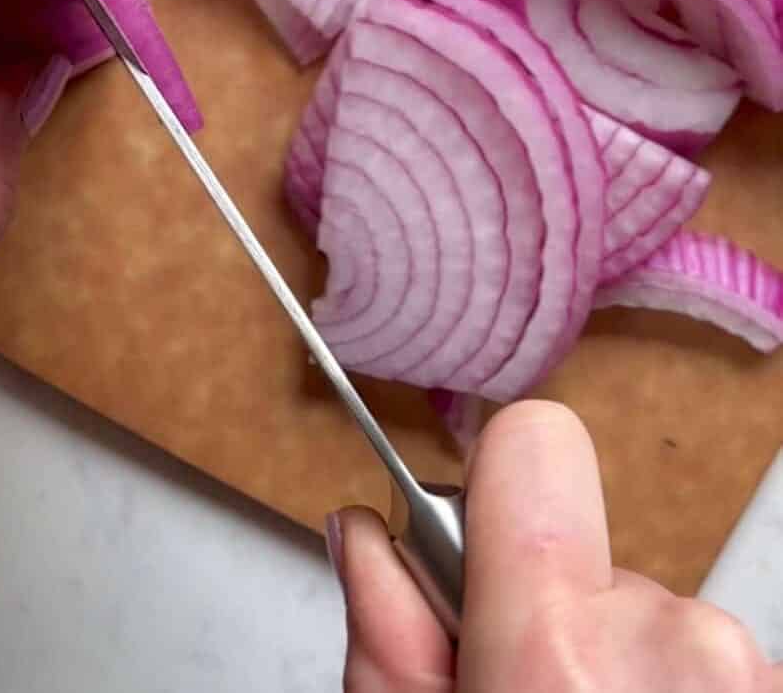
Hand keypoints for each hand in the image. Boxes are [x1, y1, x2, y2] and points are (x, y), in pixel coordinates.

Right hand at [330, 399, 779, 690]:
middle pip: (584, 542)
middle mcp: (669, 640)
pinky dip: (674, 692)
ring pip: (649, 607)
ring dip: (620, 663)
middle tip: (521, 691)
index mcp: (555, 645)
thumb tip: (365, 532)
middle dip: (551, 607)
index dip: (497, 482)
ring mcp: (744, 670)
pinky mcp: (782, 688)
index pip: (535, 438)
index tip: (482, 545)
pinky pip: (706, 657)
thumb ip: (384, 630)